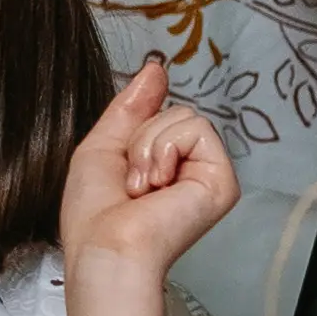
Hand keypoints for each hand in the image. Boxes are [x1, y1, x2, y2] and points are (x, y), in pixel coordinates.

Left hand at [59, 57, 237, 281]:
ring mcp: (208, 174)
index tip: (125, 152)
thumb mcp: (102, 146)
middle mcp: (189, 171)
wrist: (106, 248)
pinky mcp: (222, 180)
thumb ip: (130, 106)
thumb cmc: (94, 215)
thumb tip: (156, 68)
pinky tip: (159, 184)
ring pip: (184, 115)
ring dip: (148, 146)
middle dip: (140, 138)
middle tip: (132, 182)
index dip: (140, 123)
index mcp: (163, 167)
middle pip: (172, 111)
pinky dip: (166, 148)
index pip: (160, 117)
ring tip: (143, 187)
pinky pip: (197, 127)